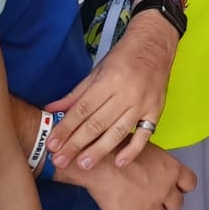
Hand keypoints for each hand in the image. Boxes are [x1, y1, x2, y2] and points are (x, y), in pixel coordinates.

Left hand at [45, 13, 177, 171]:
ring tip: (83, 165)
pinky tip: (119, 162)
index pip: (82, 109)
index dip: (66, 128)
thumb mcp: (97, 70)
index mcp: (109, 80)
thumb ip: (75, 94)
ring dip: (99, 150)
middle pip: (97, 123)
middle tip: (60, 160)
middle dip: (76, 144)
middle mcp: (126, 93)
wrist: (155, 44)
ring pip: (118, 131)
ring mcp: (143, 103)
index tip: (52, 144)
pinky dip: (132, 150)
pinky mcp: (156, 110)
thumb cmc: (123, 56)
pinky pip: (144, 134)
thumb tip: (51, 109)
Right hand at [68, 143, 196, 209]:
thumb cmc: (117, 149)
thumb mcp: (145, 148)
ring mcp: (151, 204)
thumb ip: (157, 163)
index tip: (176, 187)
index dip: (181, 187)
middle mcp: (165, 188)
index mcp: (171, 169)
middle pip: (177, 203)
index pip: (190, 183)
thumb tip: (157, 169)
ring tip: (136, 200)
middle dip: (166, 201)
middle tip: (153, 196)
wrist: (99, 162)